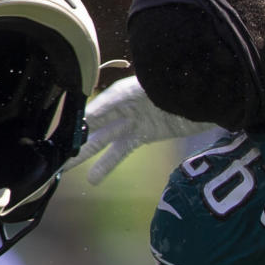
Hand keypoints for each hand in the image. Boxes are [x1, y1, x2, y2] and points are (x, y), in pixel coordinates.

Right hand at [66, 76, 214, 184]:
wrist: (211, 94)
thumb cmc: (183, 86)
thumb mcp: (155, 91)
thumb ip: (125, 101)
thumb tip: (93, 114)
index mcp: (123, 91)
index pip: (93, 107)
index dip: (76, 121)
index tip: (58, 136)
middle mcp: (124, 104)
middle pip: (94, 124)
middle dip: (75, 139)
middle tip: (53, 154)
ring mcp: (134, 119)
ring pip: (103, 140)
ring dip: (85, 155)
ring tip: (66, 171)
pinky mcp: (146, 133)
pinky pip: (121, 149)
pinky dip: (107, 164)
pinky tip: (93, 179)